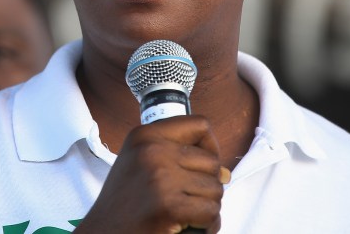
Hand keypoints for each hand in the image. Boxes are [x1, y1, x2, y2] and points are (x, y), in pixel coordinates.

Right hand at [76, 116, 224, 233]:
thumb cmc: (123, 205)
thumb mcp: (140, 165)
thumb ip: (179, 159)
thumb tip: (225, 172)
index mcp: (144, 136)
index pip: (200, 125)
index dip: (209, 146)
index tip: (201, 166)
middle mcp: (152, 151)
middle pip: (212, 162)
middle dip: (207, 185)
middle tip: (186, 200)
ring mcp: (161, 178)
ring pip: (216, 189)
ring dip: (206, 207)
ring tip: (184, 215)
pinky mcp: (169, 206)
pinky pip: (211, 213)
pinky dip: (207, 226)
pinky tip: (188, 228)